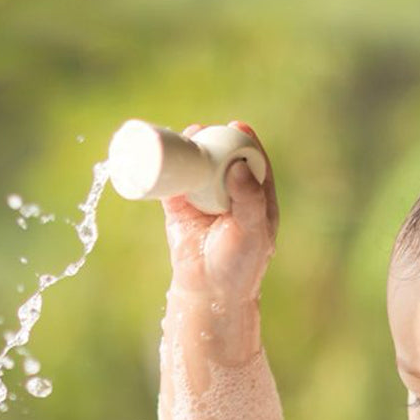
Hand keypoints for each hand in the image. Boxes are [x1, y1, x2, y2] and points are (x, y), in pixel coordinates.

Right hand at [162, 122, 279, 301]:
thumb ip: (250, 199)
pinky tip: (165, 153)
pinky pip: (172, 181)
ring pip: (196, 165)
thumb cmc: (239, 265)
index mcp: (254, 195)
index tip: (237, 127)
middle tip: (205, 131)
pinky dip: (168, 167)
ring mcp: (202, 198)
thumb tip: (238, 166)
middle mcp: (228, 192)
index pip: (252, 160)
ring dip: (190, 147)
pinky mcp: (178, 207)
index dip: (245, 140)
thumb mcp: (253, 231)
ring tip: (187, 137)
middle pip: (221, 156)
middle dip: (214, 139)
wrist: (209, 291)